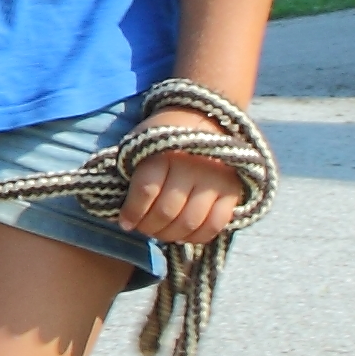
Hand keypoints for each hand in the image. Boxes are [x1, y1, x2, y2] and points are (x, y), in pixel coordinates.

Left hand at [115, 104, 246, 246]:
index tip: (125, 222)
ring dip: (169, 235)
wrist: (202, 118)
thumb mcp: (141, 145)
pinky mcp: (233, 191)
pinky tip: (183, 234)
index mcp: (165, 151)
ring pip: (189, 222)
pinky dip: (196, 237)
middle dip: (148, 227)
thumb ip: (131, 175)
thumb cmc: (163, 139)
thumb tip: (122, 216)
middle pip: (166, 211)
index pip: (146, 190)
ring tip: (160, 231)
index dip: (132, 212)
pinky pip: (214, 225)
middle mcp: (192, 165)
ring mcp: (215, 180)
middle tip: (142, 228)